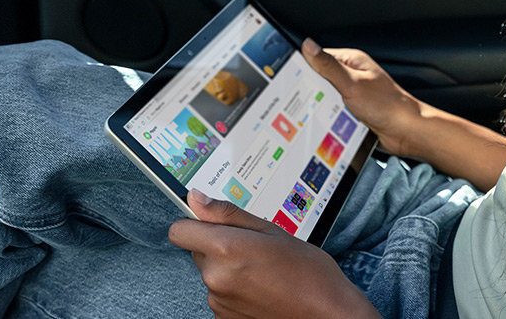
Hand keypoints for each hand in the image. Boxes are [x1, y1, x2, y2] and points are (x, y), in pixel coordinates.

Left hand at [168, 190, 378, 318]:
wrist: (325, 313)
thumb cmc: (308, 271)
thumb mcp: (271, 230)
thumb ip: (228, 214)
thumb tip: (196, 199)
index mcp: (225, 249)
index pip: (179, 230)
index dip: (195, 222)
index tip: (214, 222)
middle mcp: (215, 277)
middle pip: (198, 250)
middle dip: (218, 244)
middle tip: (254, 245)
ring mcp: (218, 301)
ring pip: (211, 272)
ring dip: (228, 268)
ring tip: (263, 269)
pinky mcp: (223, 317)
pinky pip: (220, 293)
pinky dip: (235, 289)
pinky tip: (261, 287)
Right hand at [301, 39, 421, 157]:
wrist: (407, 132)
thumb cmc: (387, 105)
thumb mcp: (352, 83)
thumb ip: (328, 66)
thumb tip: (309, 45)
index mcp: (351, 61)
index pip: (319, 57)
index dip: (303, 67)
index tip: (290, 76)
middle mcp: (352, 75)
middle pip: (320, 79)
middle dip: (311, 90)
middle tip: (304, 99)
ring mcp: (353, 93)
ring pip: (325, 97)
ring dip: (321, 106)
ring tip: (319, 112)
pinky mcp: (353, 110)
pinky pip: (333, 111)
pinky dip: (329, 117)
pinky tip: (327, 123)